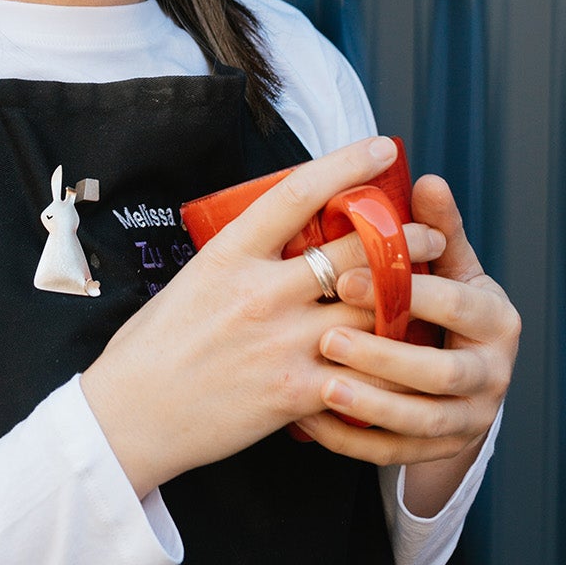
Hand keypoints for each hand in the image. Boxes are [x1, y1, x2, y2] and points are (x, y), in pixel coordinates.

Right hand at [79, 137, 445, 498]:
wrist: (131, 416)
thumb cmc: (153, 347)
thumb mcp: (191, 280)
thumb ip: (241, 259)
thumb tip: (283, 238)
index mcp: (229, 253)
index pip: (298, 192)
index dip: (348, 163)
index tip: (382, 148)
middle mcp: (260, 291)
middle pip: (353, 250)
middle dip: (404, 239)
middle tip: (431, 235)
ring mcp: (280, 341)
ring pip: (369, 310)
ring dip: (408, 300)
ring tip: (434, 294)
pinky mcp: (294, 391)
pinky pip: (360, 371)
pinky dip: (386, 363)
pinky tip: (406, 359)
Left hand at [294, 174, 519, 507]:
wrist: (464, 376)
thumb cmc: (445, 304)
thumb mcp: (451, 266)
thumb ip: (437, 228)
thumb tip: (426, 180)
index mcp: (497, 320)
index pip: (458, 305)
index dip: (408, 291)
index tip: (347, 276)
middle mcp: (493, 374)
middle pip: (442, 373)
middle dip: (384, 357)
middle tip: (326, 338)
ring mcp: (470, 419)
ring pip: (422, 421)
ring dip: (371, 405)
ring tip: (320, 385)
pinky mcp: (439, 452)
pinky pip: (394, 453)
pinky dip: (352, 439)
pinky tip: (310, 420)